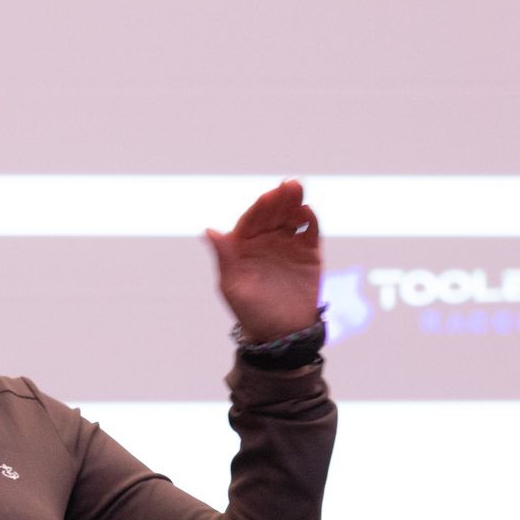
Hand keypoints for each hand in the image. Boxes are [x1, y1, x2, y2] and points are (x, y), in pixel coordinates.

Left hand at [206, 179, 321, 342]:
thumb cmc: (251, 312)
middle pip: (272, 214)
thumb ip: (224, 257)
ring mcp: (288, 243)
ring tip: (298, 190)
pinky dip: (310, 220)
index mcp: (243, 244)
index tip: (267, 196)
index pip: (251, 219)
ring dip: (294, 203)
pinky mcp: (308, 252)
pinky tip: (308, 213)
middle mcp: (265, 239)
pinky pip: (310, 231)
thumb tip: (208, 231)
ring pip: (291, 217)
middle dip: (279, 199)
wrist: (282, 333)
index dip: (259, 207)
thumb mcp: (233, 286)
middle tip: (288, 185)